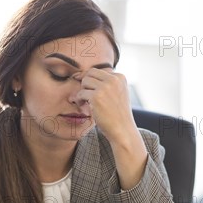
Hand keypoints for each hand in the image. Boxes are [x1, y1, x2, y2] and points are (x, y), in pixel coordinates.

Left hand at [75, 68, 147, 188]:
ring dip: (82, 91)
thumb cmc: (117, 114)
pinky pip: (81, 93)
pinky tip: (83, 107)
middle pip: (90, 73)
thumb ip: (106, 84)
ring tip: (84, 102)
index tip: (90, 91)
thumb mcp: (117, 94)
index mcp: (120, 78)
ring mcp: (105, 87)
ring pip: (85, 81)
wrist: (122, 130)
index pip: (99, 71)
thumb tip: (83, 75)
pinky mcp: (96, 97)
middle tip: (86, 96)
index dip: (92, 81)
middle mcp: (113, 80)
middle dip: (86, 83)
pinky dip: (79, 100)